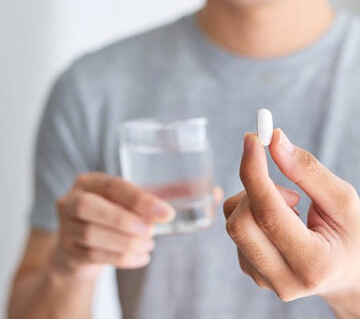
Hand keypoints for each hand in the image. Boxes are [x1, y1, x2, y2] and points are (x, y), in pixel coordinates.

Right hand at [52, 173, 222, 279]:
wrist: (82, 247)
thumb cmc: (118, 216)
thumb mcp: (136, 201)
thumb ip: (169, 195)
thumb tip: (215, 192)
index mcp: (91, 181)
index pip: (112, 185)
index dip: (139, 199)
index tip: (166, 213)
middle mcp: (71, 200)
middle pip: (89, 207)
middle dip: (125, 220)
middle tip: (154, 232)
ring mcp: (65, 227)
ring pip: (91, 234)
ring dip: (125, 242)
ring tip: (149, 245)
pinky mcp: (67, 252)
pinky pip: (92, 256)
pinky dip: (121, 258)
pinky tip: (141, 257)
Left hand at [224, 129, 359, 302]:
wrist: (353, 275)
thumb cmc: (354, 235)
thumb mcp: (344, 199)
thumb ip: (308, 171)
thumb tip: (275, 141)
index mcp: (314, 264)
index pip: (269, 215)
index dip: (255, 173)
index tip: (252, 139)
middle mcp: (284, 280)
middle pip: (240, 223)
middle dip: (255, 188)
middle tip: (288, 186)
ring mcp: (264, 281)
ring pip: (235, 224)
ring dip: (257, 201)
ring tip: (295, 208)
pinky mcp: (253, 273)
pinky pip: (237, 231)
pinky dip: (255, 213)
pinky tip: (284, 222)